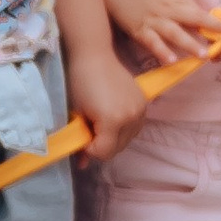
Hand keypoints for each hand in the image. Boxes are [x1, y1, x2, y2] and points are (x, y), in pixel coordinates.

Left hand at [66, 42, 148, 161]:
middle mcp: (131, 117)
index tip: (82, 137)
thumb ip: (81, 139)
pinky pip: (134, 127)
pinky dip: (123, 129)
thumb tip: (83, 164)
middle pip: (117, 149)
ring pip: (127, 140)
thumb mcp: (77, 113)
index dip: (90, 149)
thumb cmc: (80, 82)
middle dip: (102, 145)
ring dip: (114, 139)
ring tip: (101, 124)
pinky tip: (112, 119)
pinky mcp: (144, 104)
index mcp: (113, 120)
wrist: (95, 56)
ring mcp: (140, 110)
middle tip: (89, 131)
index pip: (104, 152)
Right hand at [97, 0, 214, 64]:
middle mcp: (167, 10)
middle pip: (192, 20)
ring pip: (174, 34)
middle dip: (210, 31)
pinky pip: (152, 43)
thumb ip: (181, 0)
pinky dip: (161, 51)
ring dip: (189, 45)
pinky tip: (171, 61)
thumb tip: (199, 13)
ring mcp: (153, 21)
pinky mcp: (139, 31)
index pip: (201, 12)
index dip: (217, 22)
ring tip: (202, 56)